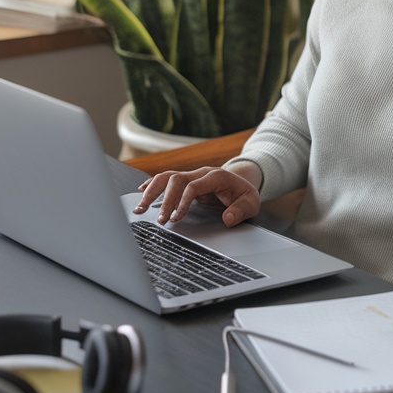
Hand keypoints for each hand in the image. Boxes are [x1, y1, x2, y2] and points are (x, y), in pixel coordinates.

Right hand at [133, 164, 261, 227]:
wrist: (242, 181)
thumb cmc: (244, 194)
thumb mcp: (251, 203)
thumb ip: (241, 210)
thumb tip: (228, 219)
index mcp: (216, 176)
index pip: (193, 186)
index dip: (183, 202)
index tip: (176, 218)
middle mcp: (201, 173)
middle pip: (176, 180)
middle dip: (165, 200)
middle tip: (159, 219)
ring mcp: (192, 175)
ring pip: (167, 177)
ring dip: (152, 191)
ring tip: (141, 207)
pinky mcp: (186, 179)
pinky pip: (166, 177)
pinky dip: (152, 183)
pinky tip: (141, 190)